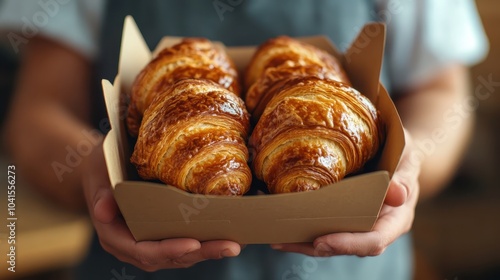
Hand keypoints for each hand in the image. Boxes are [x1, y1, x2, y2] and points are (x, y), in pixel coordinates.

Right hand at [82, 143, 241, 270]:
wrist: (103, 170)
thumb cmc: (100, 170)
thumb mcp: (97, 174)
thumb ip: (100, 194)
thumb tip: (102, 210)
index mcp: (115, 237)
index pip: (144, 250)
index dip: (169, 249)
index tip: (193, 243)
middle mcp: (134, 246)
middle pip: (170, 256)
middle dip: (202, 252)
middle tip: (230, 246)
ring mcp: (151, 243)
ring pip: (182, 254)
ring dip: (209, 250)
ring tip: (236, 243)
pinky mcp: (164, 236)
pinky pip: (186, 244)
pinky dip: (207, 242)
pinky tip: (230, 235)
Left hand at [271, 129, 419, 256]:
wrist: (396, 153)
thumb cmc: (403, 153)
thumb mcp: (407, 158)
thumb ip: (404, 175)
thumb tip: (398, 194)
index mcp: (395, 219)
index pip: (374, 240)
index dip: (348, 244)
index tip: (322, 241)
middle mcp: (375, 228)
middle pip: (345, 247)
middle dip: (315, 247)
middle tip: (285, 241)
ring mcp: (357, 225)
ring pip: (330, 242)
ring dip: (302, 243)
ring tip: (276, 238)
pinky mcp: (342, 218)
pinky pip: (323, 228)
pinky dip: (302, 230)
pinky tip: (280, 227)